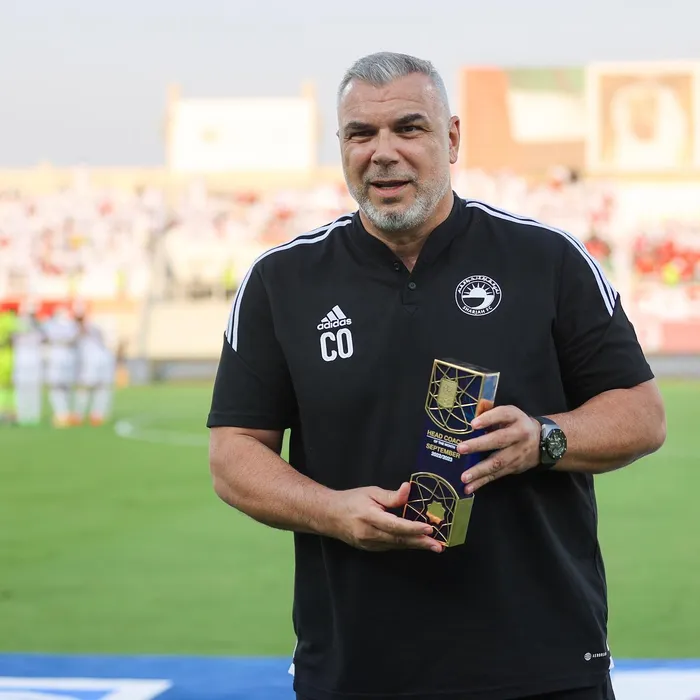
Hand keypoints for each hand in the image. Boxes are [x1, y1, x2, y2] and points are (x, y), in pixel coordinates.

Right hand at [329, 482, 444, 552]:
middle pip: (399, 540)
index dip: (413, 527)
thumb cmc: (351, 500)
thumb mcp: (370, 492)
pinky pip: (390, 547)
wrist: (329, 516)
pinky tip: (416, 543)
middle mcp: (369, 534)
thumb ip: (391, 495)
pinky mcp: (370, 549)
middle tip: (438, 546)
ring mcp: (369, 544)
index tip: (429, 528)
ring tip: (433, 546)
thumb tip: (408, 489)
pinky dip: (405, 545)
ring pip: (396, 545)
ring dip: (415, 546)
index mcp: (369, 517)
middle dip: (420, 542)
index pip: (395, 525)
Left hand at [456, 406, 540, 493]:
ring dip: (479, 471)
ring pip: (497, 463)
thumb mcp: (509, 413)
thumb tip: (474, 409)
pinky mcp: (513, 468)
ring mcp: (517, 454)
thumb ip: (490, 410)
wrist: (545, 443)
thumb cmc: (517, 424)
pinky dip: (481, 482)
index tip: (473, 424)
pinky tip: (468, 487)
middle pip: (499, 440)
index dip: (488, 419)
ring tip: (464, 476)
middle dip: (479, 445)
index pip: (502, 415)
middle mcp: (519, 435)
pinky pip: (496, 476)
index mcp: (516, 417)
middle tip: (461, 448)